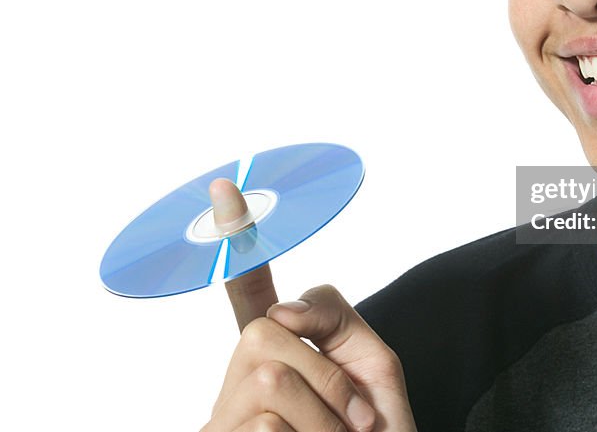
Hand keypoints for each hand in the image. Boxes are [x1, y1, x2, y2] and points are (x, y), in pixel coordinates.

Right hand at [201, 178, 416, 431]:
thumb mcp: (372, 369)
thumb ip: (334, 322)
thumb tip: (279, 314)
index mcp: (279, 352)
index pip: (251, 291)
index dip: (235, 239)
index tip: (224, 188)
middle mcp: (243, 373)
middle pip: (271, 328)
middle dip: (331, 378)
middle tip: (354, 423)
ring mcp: (226, 411)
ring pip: (276, 379)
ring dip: (331, 419)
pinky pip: (272, 420)